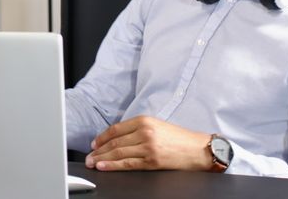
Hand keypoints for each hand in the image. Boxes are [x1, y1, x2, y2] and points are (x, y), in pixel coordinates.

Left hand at [85, 115, 212, 171]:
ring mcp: (148, 147)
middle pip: (115, 141)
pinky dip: (113, 165)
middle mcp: (144, 132)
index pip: (116, 129)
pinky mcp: (152, 161)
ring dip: (102, 158)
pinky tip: (103, 166)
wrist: (198, 149)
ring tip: (92, 163)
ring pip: (118, 152)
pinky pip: (128, 164)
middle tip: (89, 156)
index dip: (102, 137)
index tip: (94, 144)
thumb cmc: (178, 138)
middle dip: (99, 150)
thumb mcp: (156, 125)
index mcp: (144, 120)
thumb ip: (137, 129)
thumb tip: (116, 138)